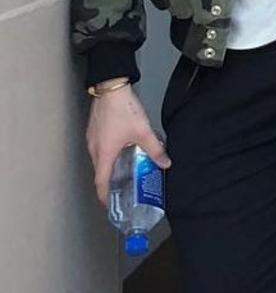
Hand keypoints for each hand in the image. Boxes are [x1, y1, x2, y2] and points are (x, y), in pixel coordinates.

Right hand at [85, 84, 169, 206]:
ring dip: (109, 168)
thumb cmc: (124, 111)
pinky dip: (108, 156)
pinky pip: (100, 149)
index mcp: (103, 153)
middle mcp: (93, 149)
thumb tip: (165, 164)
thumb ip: (155, 150)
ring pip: (99, 160)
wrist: (111, 87)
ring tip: (124, 173)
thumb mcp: (143, 132)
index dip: (104, 196)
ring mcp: (91, 138)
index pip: (100, 182)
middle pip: (99, 172)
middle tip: (123, 190)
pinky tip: (122, 153)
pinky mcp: (94, 130)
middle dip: (109, 183)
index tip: (110, 205)